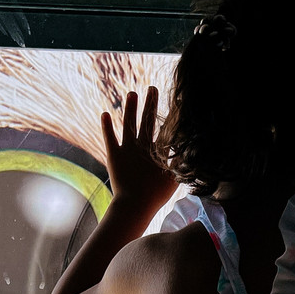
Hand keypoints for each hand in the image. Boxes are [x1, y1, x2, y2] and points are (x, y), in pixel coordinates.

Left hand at [100, 86, 177, 213]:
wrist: (135, 205)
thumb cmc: (156, 196)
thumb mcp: (174, 179)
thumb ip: (180, 163)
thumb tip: (189, 151)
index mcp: (159, 150)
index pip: (165, 127)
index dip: (169, 114)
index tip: (173, 102)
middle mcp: (143, 145)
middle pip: (148, 120)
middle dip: (150, 103)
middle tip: (152, 88)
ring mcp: (128, 148)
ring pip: (130, 123)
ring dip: (131, 108)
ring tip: (132, 93)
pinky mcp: (114, 155)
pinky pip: (110, 137)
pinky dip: (107, 126)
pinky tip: (105, 113)